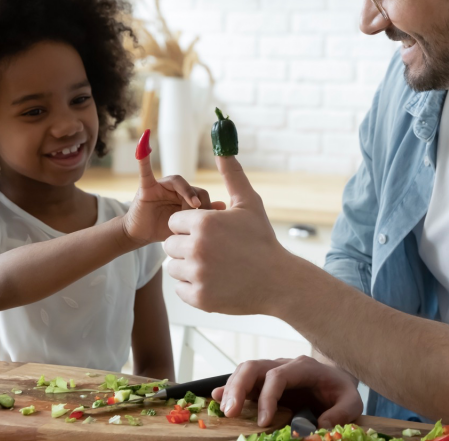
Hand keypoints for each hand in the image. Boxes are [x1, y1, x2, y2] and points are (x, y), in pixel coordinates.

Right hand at [121, 156, 224, 246]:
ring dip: (187, 192)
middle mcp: (175, 188)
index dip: (207, 205)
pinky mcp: (146, 188)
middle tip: (202, 214)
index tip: (212, 218)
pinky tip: (143, 144)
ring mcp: (161, 186)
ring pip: (177, 181)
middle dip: (199, 201)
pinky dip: (144, 158)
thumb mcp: (185, 225)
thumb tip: (222, 205)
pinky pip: (145, 171)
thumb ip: (201, 214)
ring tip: (195, 204)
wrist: (141, 234)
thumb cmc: (162, 229)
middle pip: (192, 187)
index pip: (201, 194)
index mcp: (185, 196)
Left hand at [164, 156, 296, 314]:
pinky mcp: (199, 298)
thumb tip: (223, 149)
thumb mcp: (249, 203)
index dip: (192, 226)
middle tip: (213, 251)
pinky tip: (214, 281)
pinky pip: (179, 289)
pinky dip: (192, 287)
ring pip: (172, 267)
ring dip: (187, 267)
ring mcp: (197, 275)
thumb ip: (232, 174)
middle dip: (187, 246)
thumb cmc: (262, 240)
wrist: (278, 282)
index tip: (210, 233)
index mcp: (205, 223)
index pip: (176, 222)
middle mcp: (197, 248)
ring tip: (214, 266)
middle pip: (170, 244)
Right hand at [212, 356, 362, 428]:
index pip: (278, 376)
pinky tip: (216, 398)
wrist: (338, 381)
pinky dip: (229, 388)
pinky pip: (244, 380)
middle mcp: (284, 365)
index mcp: (304, 368)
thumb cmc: (341, 391)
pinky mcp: (264, 382)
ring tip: (226, 412)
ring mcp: (272, 371)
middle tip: (232, 412)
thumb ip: (340, 413)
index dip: (267, 397)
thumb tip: (319, 426)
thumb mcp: (351, 402)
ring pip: (245, 371)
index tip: (264, 423)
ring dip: (231, 389)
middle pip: (254, 367)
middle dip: (239, 388)